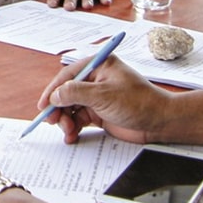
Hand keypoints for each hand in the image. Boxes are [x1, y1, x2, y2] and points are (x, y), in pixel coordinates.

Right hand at [34, 55, 178, 144]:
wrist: (159, 122)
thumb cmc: (138, 102)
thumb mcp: (103, 95)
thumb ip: (76, 93)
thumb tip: (55, 95)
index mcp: (99, 66)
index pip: (68, 75)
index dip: (53, 90)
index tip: (43, 105)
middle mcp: (96, 79)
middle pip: (67, 92)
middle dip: (58, 108)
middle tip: (52, 122)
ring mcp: (97, 97)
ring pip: (70, 108)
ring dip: (65, 120)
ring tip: (68, 132)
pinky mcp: (99, 113)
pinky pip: (78, 119)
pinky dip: (73, 128)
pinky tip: (72, 136)